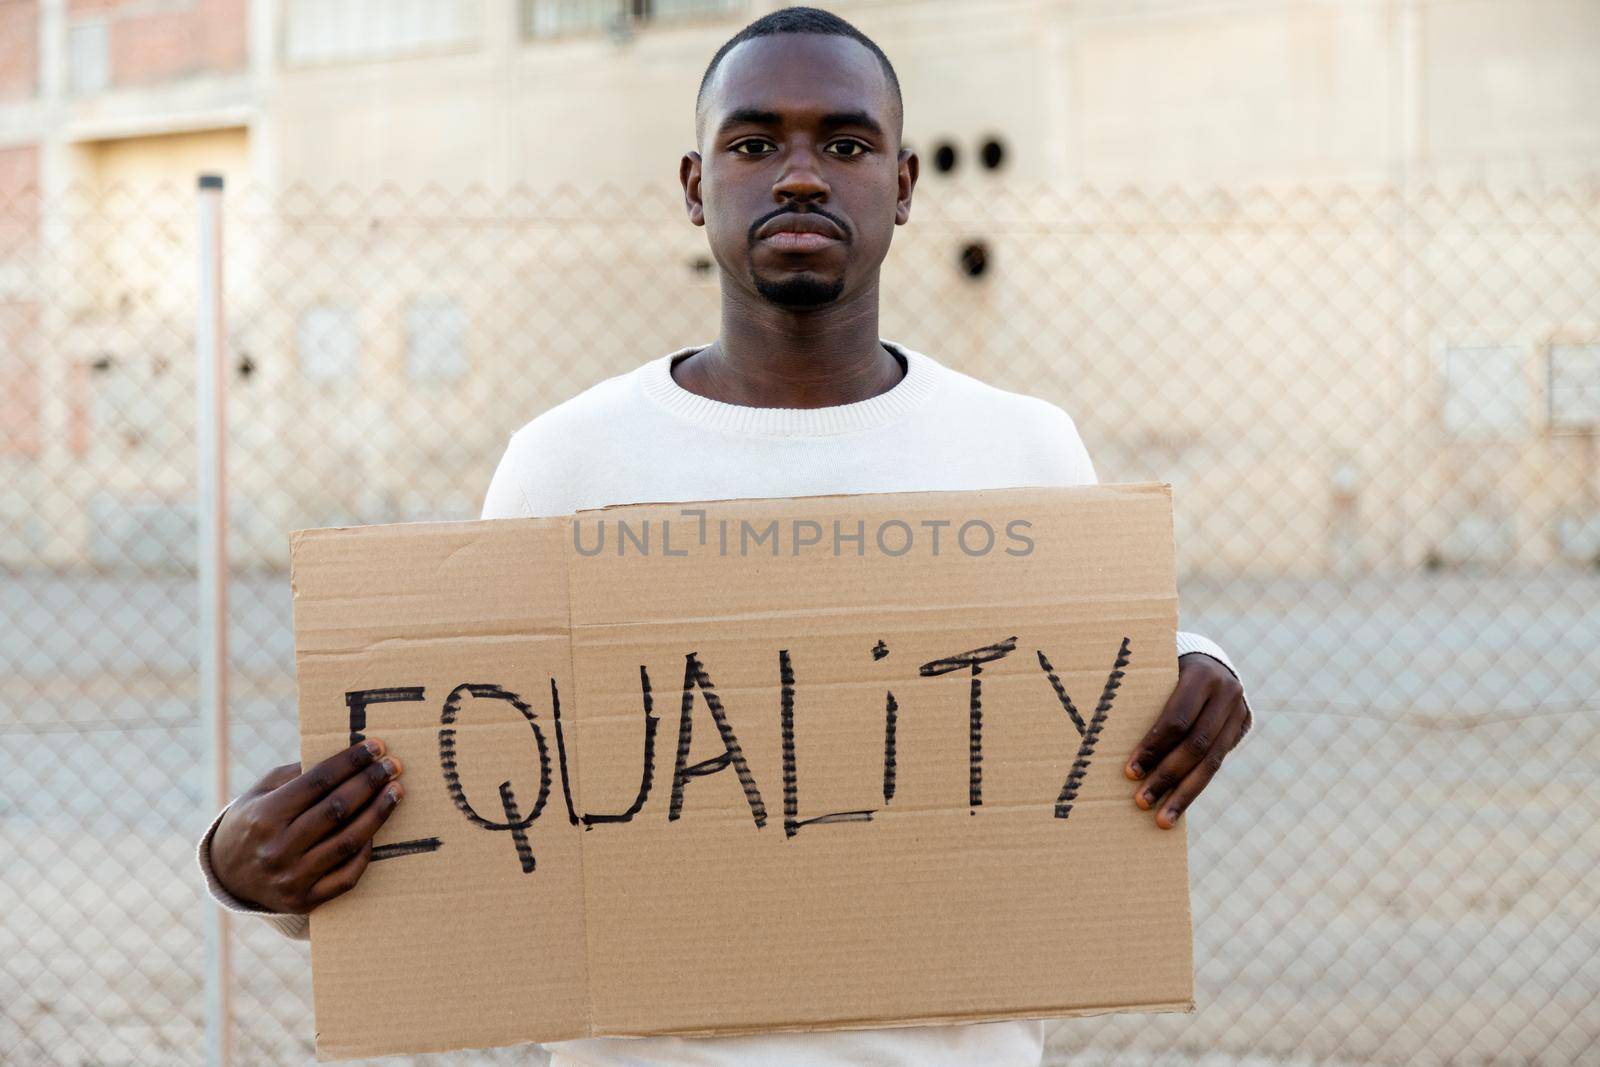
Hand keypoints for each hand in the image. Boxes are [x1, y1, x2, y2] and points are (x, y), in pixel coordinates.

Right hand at [211, 739, 404, 913]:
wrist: (226, 876)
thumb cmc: (251, 823)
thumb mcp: (260, 792)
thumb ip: (295, 774)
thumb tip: (342, 756)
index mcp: (264, 816)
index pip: (318, 781)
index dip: (350, 762)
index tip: (375, 746)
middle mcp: (277, 848)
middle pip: (337, 809)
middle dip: (369, 783)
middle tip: (393, 765)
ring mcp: (292, 878)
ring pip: (348, 841)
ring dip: (378, 813)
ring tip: (396, 791)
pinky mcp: (305, 901)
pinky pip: (347, 876)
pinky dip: (365, 851)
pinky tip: (377, 829)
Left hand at [1124, 653, 1249, 828]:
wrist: (1210, 658)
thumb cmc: (1164, 667)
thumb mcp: (1155, 671)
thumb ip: (1140, 695)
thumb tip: (1100, 733)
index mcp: (1200, 674)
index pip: (1176, 719)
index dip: (1153, 747)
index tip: (1130, 771)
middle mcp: (1226, 692)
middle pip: (1195, 745)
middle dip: (1166, 776)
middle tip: (1141, 801)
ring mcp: (1239, 711)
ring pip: (1211, 762)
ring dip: (1184, 794)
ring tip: (1162, 819)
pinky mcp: (1242, 726)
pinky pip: (1217, 764)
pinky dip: (1195, 787)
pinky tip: (1178, 807)